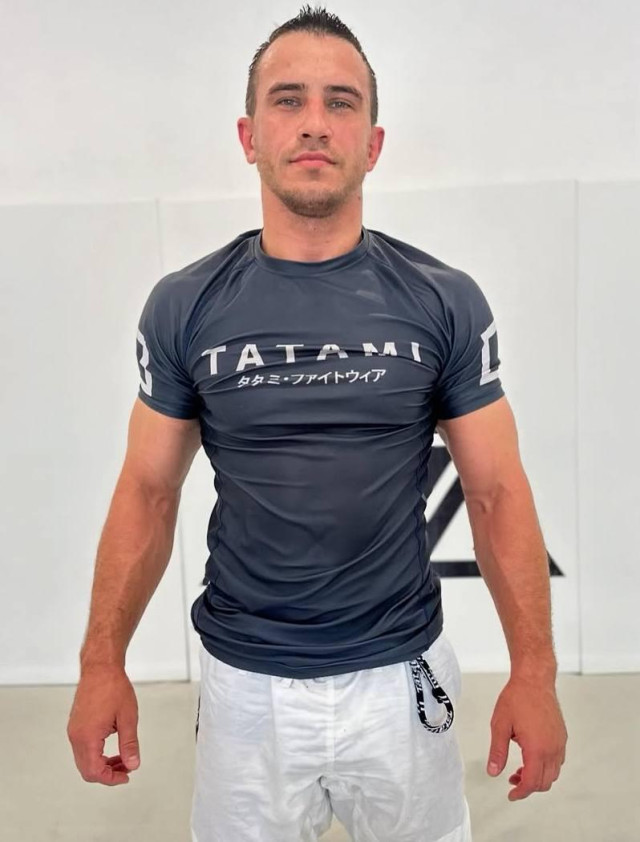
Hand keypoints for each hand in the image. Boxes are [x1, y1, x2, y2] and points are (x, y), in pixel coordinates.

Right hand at [67, 664, 140, 785]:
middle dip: (107, 773)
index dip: (111, 779)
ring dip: (102, 764)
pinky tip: (112, 747)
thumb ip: (130, 744)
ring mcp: (74, 730)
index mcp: (88, 737)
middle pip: (87, 770)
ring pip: (84, 760)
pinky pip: (83, 748)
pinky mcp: (75, 725)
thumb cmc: (114, 687)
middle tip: (127, 768)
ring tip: (123, 757)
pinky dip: (96, 754)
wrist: (100, 667)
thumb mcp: (128, 717)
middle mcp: (76, 736)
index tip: (127, 775)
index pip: (94, 771)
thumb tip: (133, 764)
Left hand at [487, 675, 566, 799]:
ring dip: (538, 777)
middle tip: (512, 780)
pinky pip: (557, 760)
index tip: (511, 795)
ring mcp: (559, 742)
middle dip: (528, 786)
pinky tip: (531, 756)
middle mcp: (552, 748)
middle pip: (545, 782)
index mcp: (537, 748)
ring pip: (553, 773)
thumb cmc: (517, 698)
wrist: (534, 679)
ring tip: (520, 769)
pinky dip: (546, 766)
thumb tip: (493, 772)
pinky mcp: (562, 736)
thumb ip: (497, 751)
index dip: (521, 793)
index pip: (532, 782)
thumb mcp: (500, 725)